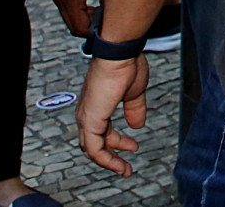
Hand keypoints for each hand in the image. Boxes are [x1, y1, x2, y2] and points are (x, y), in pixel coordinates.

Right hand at [52, 0, 111, 36]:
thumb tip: (117, 16)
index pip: (80, 29)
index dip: (97, 33)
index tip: (114, 29)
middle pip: (74, 26)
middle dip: (92, 28)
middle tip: (112, 22)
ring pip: (73, 17)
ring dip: (88, 18)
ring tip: (107, 12)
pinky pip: (71, 7)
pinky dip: (83, 10)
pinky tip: (99, 3)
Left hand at [77, 53, 149, 175]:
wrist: (120, 55)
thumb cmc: (126, 67)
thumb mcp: (134, 93)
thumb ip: (134, 110)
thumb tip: (137, 125)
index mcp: (96, 106)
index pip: (102, 132)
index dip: (117, 143)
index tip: (133, 148)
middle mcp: (87, 114)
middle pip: (94, 143)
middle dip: (112, 156)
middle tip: (127, 165)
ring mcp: (87, 117)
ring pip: (91, 149)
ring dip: (108, 161)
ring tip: (124, 169)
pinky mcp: (90, 120)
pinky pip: (93, 148)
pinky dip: (104, 159)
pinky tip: (117, 163)